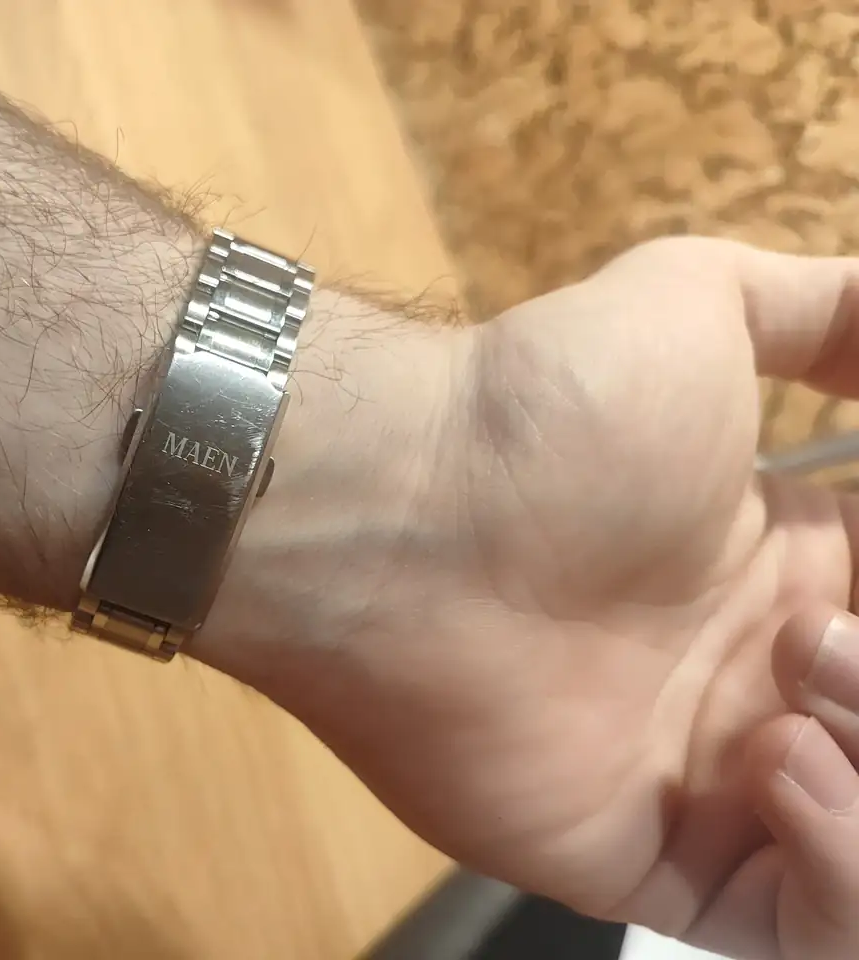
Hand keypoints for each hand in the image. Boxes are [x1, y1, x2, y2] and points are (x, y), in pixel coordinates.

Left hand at [202, 237, 858, 959]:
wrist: (405, 513)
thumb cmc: (549, 415)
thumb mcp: (703, 306)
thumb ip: (830, 312)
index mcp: (786, 571)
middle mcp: (757, 683)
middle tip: (810, 639)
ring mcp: (708, 784)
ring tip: (794, 695)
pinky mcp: (649, 867)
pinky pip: (802, 938)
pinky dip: (845, 877)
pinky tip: (777, 763)